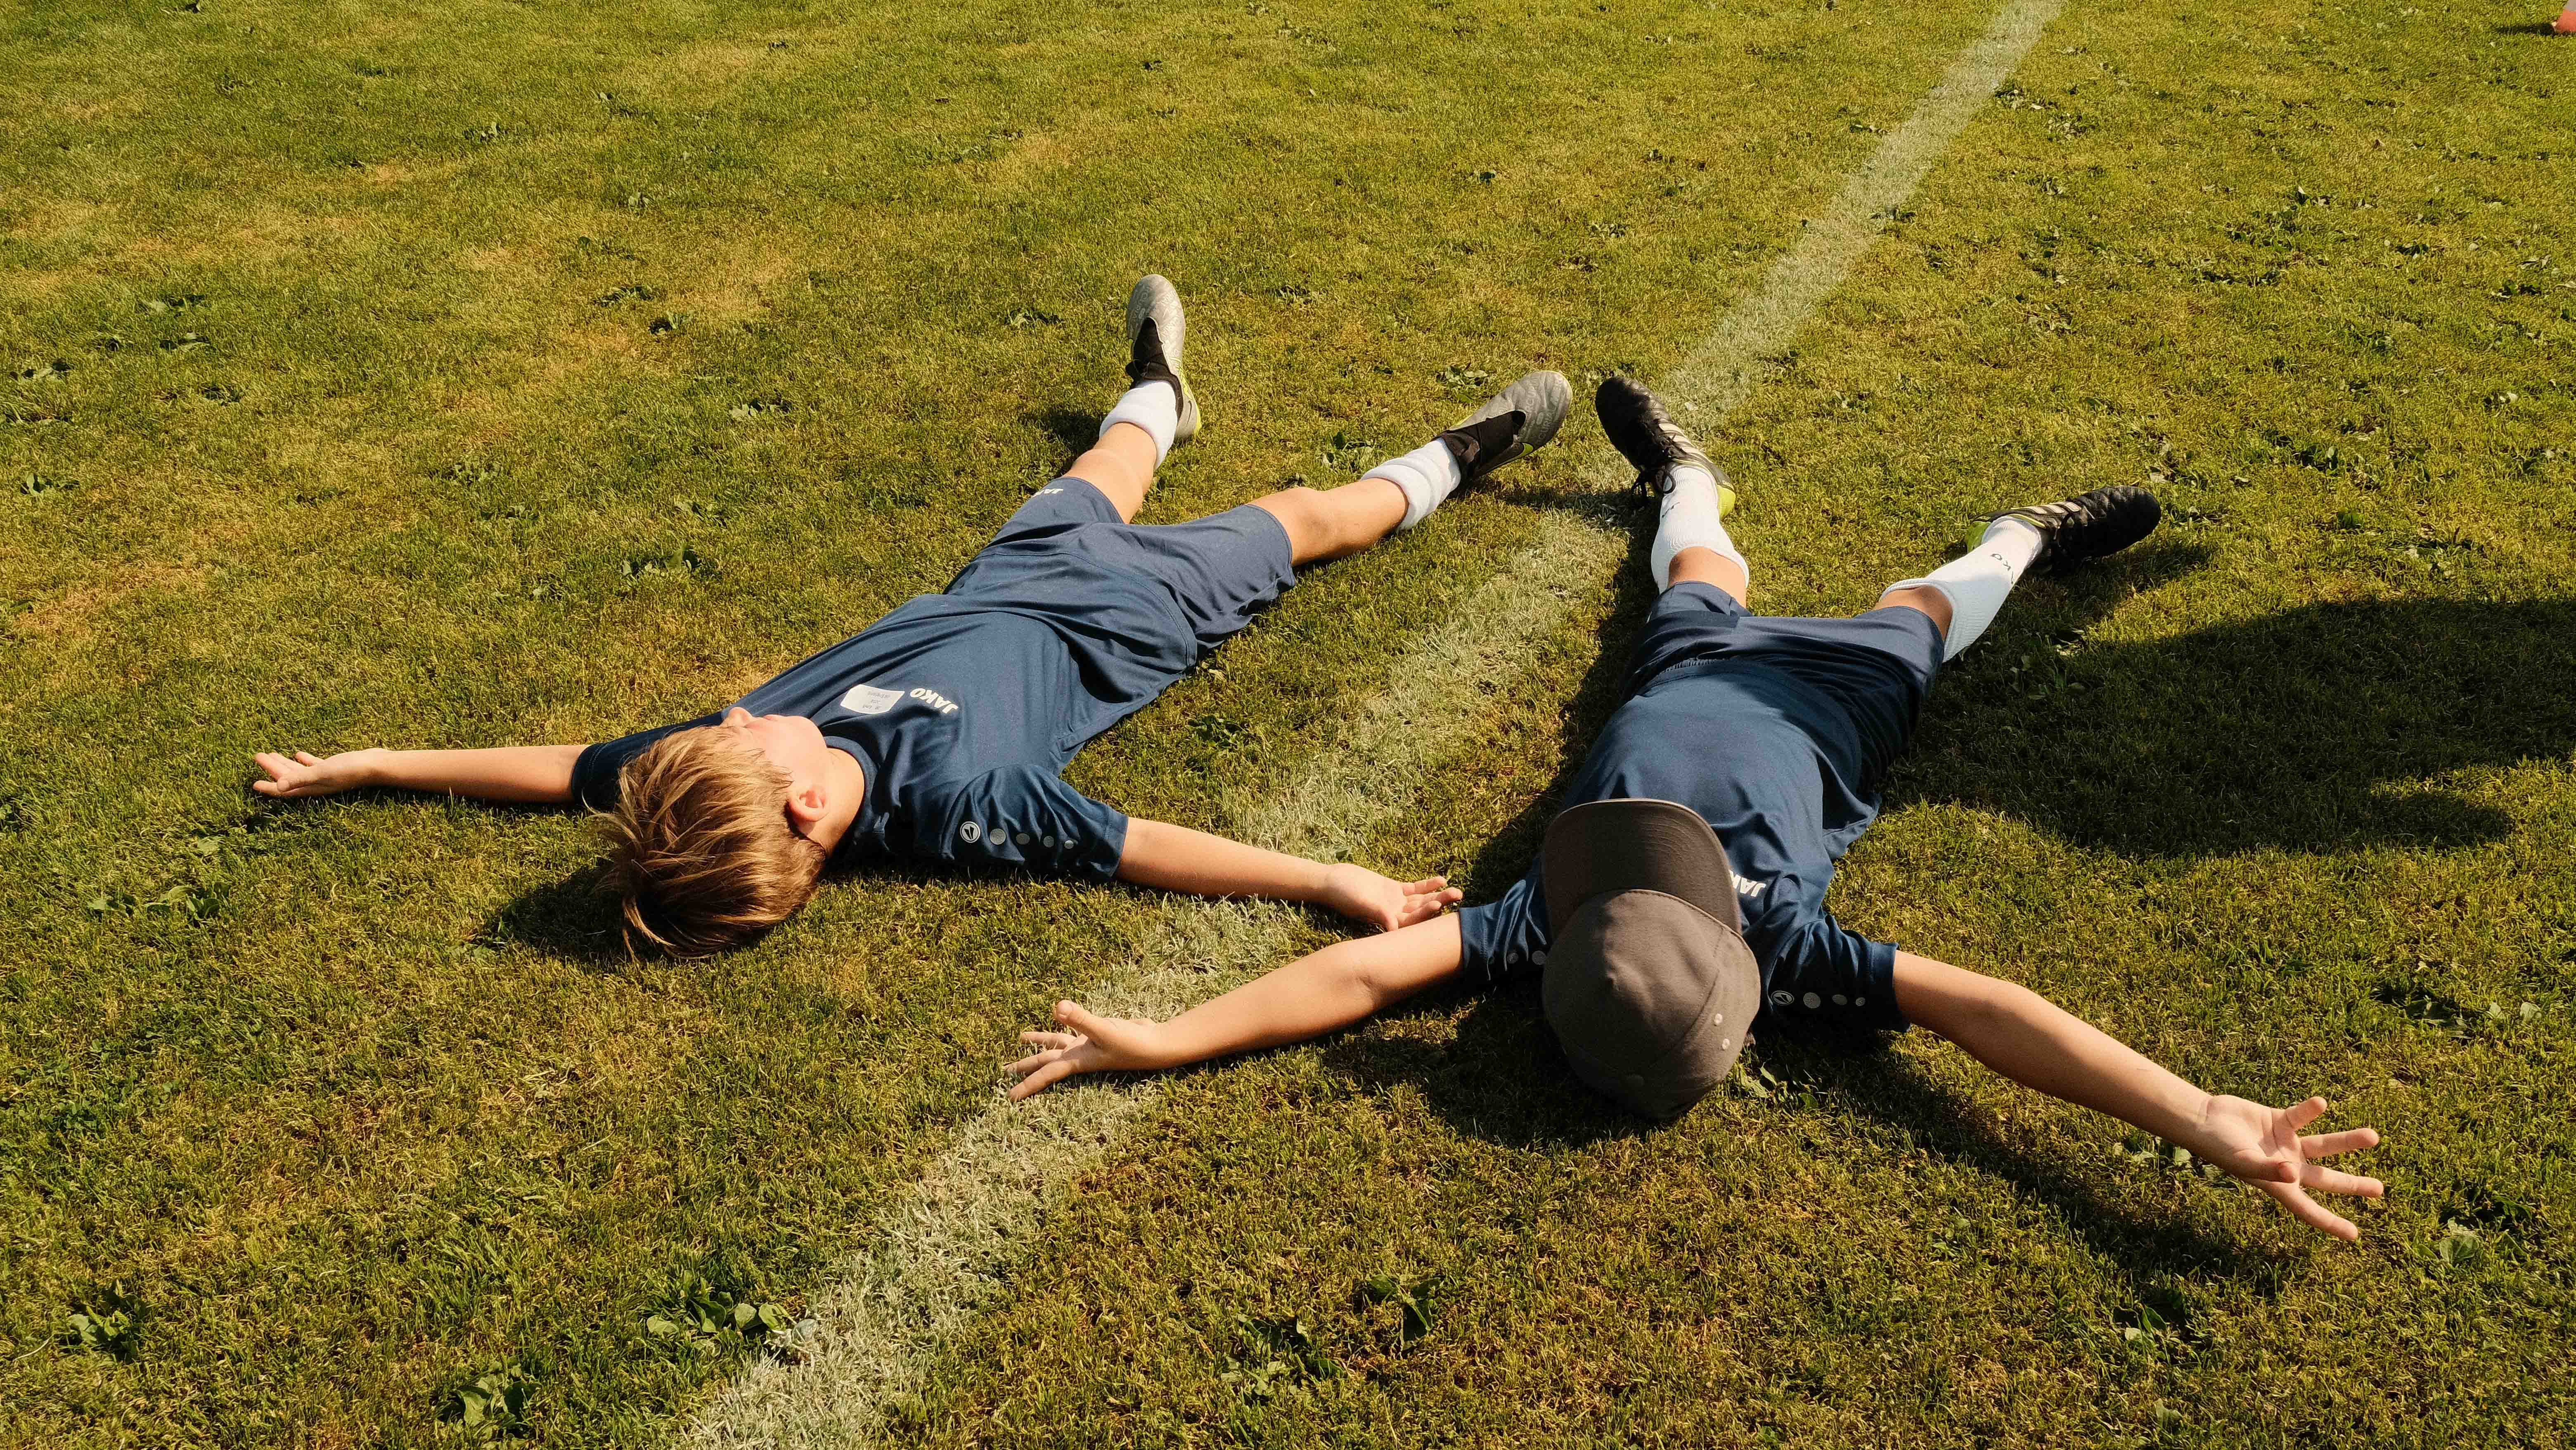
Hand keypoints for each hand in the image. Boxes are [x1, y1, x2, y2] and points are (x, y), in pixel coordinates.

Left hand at [250, 748, 385, 798]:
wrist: (377, 765)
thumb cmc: (351, 770)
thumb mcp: (323, 772)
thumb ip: (300, 778)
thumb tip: (278, 785)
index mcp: (311, 788)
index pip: (285, 790)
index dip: (268, 788)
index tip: (253, 784)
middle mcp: (316, 784)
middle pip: (288, 778)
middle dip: (272, 769)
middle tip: (258, 757)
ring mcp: (325, 776)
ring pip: (299, 771)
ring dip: (284, 764)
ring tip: (271, 754)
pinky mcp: (334, 767)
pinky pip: (313, 765)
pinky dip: (303, 761)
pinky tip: (298, 754)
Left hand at [1006, 1001, 1177, 1100]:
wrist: (1156, 1044)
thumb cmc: (1132, 1044)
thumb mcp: (1104, 1030)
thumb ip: (1080, 1018)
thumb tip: (1056, 1006)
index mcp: (1077, 1061)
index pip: (1046, 1074)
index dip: (1027, 1084)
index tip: (1009, 1098)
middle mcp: (1079, 1055)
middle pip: (1045, 1062)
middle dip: (1025, 1066)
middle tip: (1003, 1072)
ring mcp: (1087, 1045)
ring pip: (1056, 1045)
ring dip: (1039, 1044)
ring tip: (1020, 1039)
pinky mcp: (1097, 1033)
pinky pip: (1072, 1031)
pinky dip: (1063, 1025)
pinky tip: (1058, 1016)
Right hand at [1319, 864, 1460, 932]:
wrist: (1332, 880)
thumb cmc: (1343, 894)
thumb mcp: (1361, 903)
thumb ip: (1378, 913)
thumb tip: (1393, 929)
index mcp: (1387, 921)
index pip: (1413, 921)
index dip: (1427, 914)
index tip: (1439, 905)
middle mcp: (1394, 914)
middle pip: (1422, 910)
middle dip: (1440, 903)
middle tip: (1458, 895)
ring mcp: (1394, 902)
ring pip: (1421, 900)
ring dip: (1438, 895)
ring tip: (1456, 890)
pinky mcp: (1392, 889)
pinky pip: (1413, 889)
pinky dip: (1426, 885)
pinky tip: (1441, 880)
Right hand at [2184, 1095, 2384, 1240]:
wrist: (2202, 1119)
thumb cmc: (2218, 1146)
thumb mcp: (2243, 1162)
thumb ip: (2268, 1168)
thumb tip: (2294, 1174)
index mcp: (2278, 1184)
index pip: (2308, 1208)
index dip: (2330, 1223)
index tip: (2354, 1234)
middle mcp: (2286, 1166)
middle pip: (2326, 1180)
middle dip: (2352, 1184)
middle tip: (2379, 1189)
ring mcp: (2285, 1143)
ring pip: (2323, 1146)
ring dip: (2347, 1141)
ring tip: (2373, 1137)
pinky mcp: (2280, 1120)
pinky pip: (2302, 1116)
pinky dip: (2311, 1110)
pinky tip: (2320, 1103)